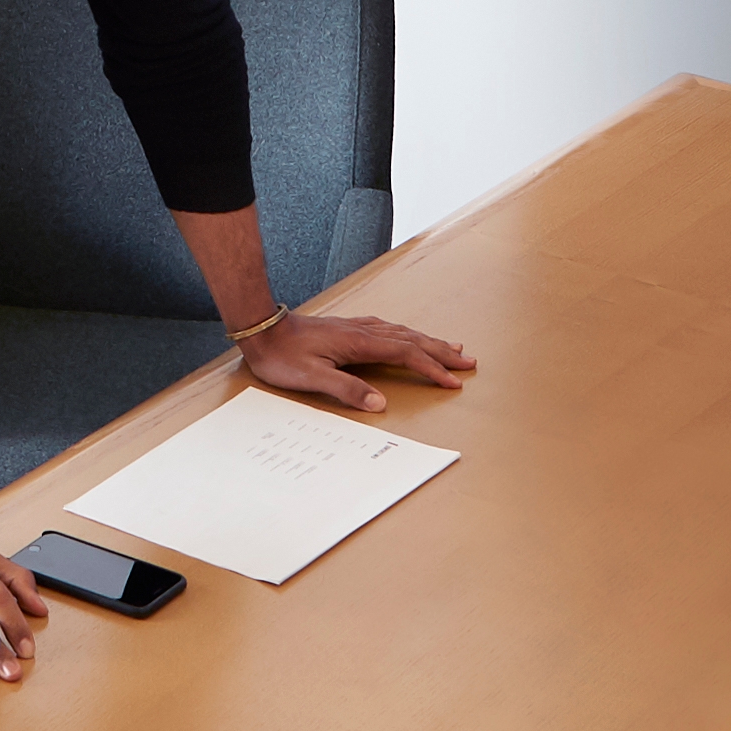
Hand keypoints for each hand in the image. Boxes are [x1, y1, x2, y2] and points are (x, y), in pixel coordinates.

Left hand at [235, 305, 479, 415]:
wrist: (262, 330)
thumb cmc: (283, 356)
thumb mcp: (312, 378)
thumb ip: (347, 389)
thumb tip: (380, 403)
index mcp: (360, 343)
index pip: (406, 355)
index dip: (432, 368)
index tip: (453, 381)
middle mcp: (363, 331)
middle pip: (412, 340)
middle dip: (442, 352)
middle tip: (468, 361)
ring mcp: (356, 327)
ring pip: (403, 332)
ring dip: (428, 341)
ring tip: (450, 347)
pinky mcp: (347, 328)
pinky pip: (389, 329)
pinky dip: (407, 335)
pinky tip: (407, 336)